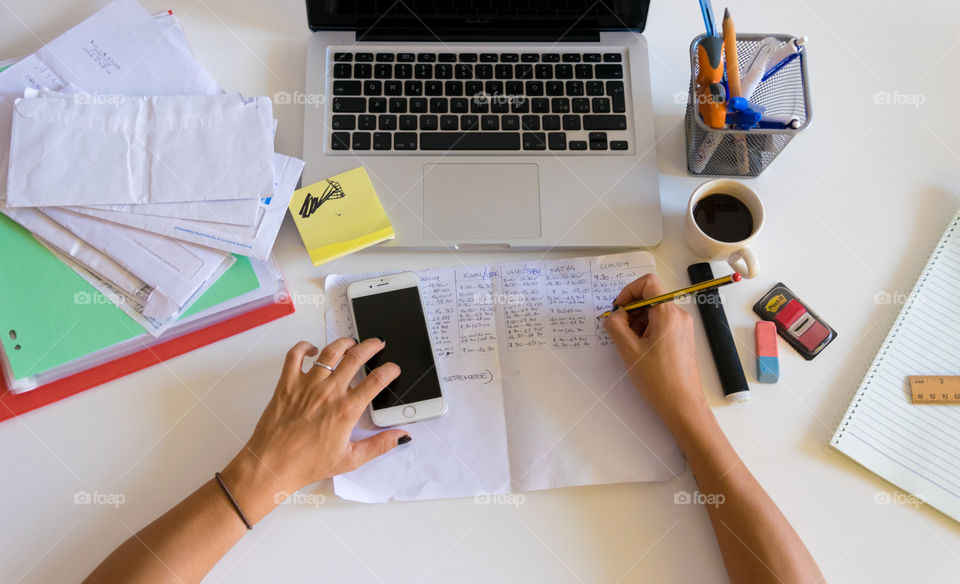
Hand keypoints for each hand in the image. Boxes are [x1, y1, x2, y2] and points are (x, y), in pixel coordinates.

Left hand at [220, 338, 409, 522]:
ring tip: (351, 342)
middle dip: (371, 346)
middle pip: (356, 358)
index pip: (376, 381)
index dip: (389, 370)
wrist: (272, 465)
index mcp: (346, 410)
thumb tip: (401, 437)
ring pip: (330, 352)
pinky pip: (295, 355)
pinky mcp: (287, 384)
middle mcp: (328, 393)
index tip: (393, 368)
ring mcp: (307, 385)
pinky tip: (312, 349)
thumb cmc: (307, 464)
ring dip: (344, 342)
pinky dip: (304, 347)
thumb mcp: (350, 459)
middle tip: (377, 344)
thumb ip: (379, 445)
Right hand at [602, 274, 705, 424]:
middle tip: (622, 334)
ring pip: (654, 312)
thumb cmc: (658, 380)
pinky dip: (647, 332)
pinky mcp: (682, 338)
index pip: (648, 283)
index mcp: (668, 314)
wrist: (682, 405)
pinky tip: (642, 352)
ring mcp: (682, 327)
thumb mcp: (628, 350)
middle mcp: (679, 316)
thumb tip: (614, 314)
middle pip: (649, 299)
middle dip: (631, 312)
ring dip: (638, 324)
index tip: (619, 309)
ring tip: (633, 348)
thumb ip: (616, 325)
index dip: (629, 291)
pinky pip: (661, 324)